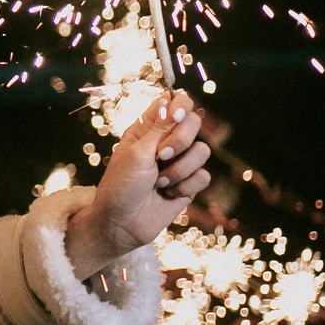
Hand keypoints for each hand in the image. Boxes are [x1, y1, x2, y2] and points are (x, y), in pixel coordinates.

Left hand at [65, 90, 212, 278]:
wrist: (120, 224)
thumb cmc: (120, 187)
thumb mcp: (136, 153)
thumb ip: (159, 128)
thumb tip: (174, 100)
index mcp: (147, 129)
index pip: (174, 103)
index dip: (180, 106)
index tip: (175, 117)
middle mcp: (164, 142)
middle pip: (194, 123)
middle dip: (181, 140)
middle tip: (160, 156)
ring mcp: (178, 163)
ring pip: (202, 151)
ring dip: (180, 169)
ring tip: (159, 182)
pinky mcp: (187, 184)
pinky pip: (204, 176)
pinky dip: (186, 186)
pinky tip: (168, 195)